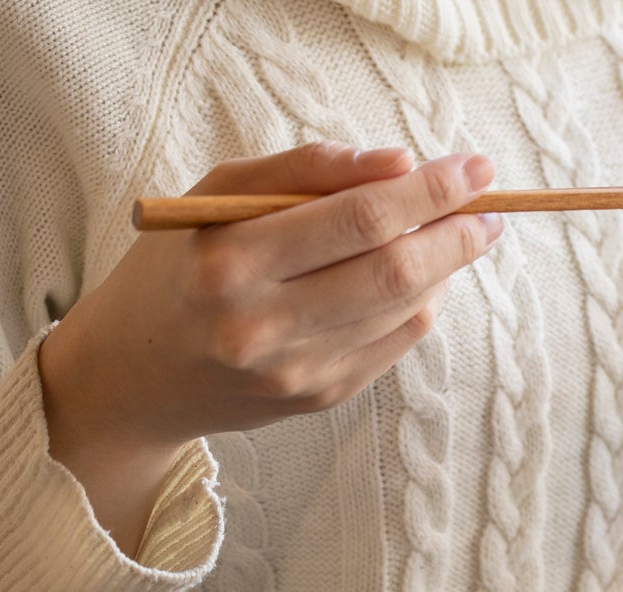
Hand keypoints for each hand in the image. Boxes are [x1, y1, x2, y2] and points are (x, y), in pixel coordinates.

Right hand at [39, 142, 502, 555]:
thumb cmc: (181, 264)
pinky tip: (422, 278)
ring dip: (446, 268)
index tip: (473, 169)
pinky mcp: (319, 399)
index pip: (357, 219)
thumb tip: (398, 162)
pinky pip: (394, 345)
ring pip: (404, 312)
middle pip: (394, 271)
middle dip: (454, 232)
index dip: (429, 191)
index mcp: (231, 261)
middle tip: (487, 205)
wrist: (136, 374)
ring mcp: (296, 371)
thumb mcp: (218, 196)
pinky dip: (420, 304)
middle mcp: (263, 324)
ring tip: (462, 234)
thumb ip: (304, 170)